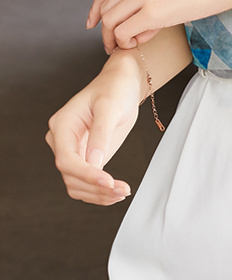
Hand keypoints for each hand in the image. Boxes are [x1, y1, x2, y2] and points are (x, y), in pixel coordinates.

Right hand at [46, 55, 142, 205]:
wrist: (121, 85)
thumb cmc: (114, 89)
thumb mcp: (110, 107)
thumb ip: (101, 134)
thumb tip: (95, 163)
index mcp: (62, 125)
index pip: (66, 159)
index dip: (86, 174)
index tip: (108, 181)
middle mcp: (62, 141)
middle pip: (70, 176)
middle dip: (96, 187)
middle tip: (122, 190)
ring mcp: (73, 151)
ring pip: (76, 184)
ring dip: (98, 194)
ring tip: (123, 192)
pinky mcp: (85, 159)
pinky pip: (85, 183)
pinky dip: (99, 192)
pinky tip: (115, 193)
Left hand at [86, 0, 231, 52]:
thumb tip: (140, 17)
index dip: (95, 11)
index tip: (94, 25)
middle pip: (105, 10)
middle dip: (106, 31)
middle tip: (115, 45)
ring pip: (110, 22)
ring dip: (115, 39)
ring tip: (130, 44)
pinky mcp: (153, 12)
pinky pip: (125, 32)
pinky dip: (127, 42)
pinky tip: (140, 42)